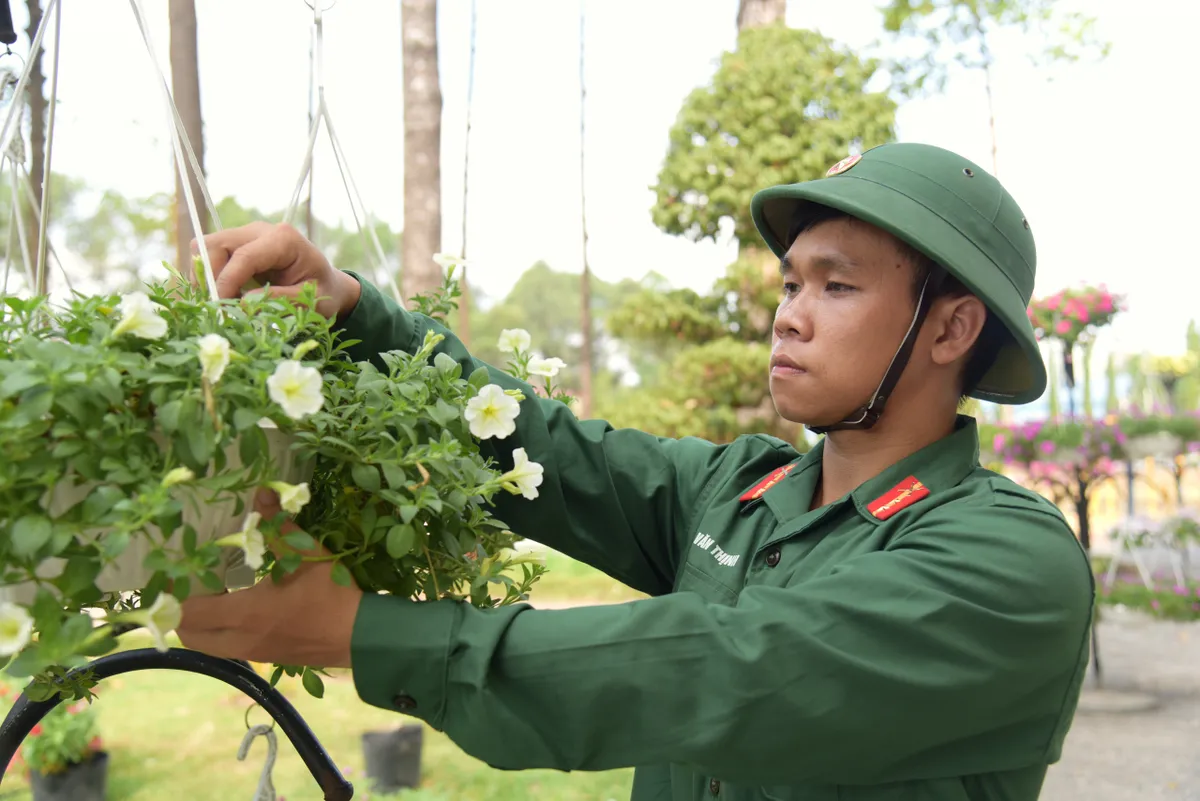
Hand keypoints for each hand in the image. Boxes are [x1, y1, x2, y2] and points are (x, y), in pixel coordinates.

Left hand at [177, 489, 363, 668]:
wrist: (359, 635)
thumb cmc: (330, 593)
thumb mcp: (306, 553)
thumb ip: (279, 525)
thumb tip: (262, 493)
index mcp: (245, 613)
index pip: (189, 613)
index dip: (175, 596)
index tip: (179, 575)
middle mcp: (240, 638)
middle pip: (190, 636)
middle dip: (184, 614)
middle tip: (195, 587)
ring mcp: (252, 653)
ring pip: (209, 646)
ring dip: (204, 625)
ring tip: (216, 597)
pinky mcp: (265, 658)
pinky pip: (228, 649)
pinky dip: (223, 633)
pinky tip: (242, 610)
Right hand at [190, 222, 361, 320]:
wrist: (327, 284)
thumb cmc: (323, 292)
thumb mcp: (311, 301)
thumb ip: (279, 300)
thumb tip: (243, 303)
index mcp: (283, 239)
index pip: (243, 256)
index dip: (226, 282)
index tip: (221, 309)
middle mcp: (260, 231)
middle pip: (215, 244)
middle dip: (209, 277)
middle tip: (218, 306)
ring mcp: (246, 236)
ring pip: (206, 249)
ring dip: (207, 278)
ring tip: (223, 303)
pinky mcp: (237, 247)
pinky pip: (210, 257)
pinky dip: (210, 279)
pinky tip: (225, 297)